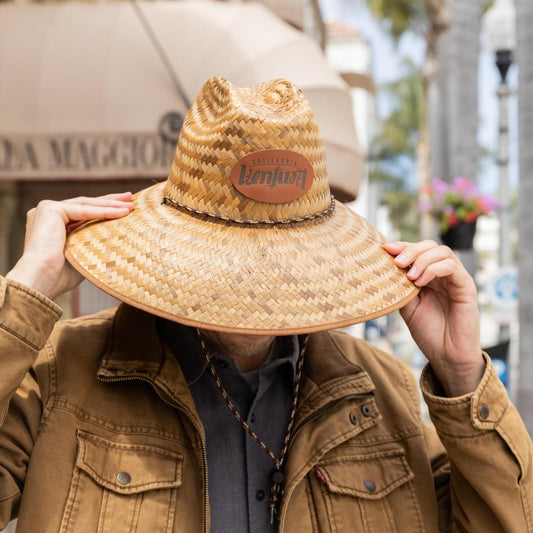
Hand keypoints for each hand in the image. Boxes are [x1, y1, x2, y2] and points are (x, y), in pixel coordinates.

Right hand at [6, 193, 133, 300]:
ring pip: (86, 205)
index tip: (125, 209)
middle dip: (110, 202)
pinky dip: (103, 211)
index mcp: (53, 224)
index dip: (105, 210)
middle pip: (86, 205)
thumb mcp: (83, 254)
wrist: (42, 279)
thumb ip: (94, 242)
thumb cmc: (60, 275)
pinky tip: (121, 212)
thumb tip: (117, 240)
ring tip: (130, 205)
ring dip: (110, 205)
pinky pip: (83, 210)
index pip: (84, 213)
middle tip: (130, 199)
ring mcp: (47, 209)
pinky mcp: (50, 209)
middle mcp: (48, 214)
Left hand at [384, 240, 483, 396]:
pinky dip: (433, 269)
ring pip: (442, 252)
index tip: (385, 248)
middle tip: (396, 262)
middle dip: (411, 249)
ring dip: (421, 259)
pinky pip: (452, 267)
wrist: (447, 356)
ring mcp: (456, 279)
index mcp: (428, 276)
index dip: (402, 246)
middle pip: (430, 246)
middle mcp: (443, 274)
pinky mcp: (466, 286)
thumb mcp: (407, 306)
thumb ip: (400, 286)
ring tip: (408, 276)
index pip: (417, 251)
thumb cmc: (428, 332)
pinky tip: (420, 282)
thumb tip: (385, 267)